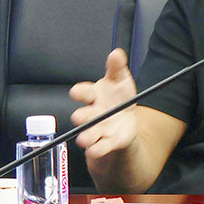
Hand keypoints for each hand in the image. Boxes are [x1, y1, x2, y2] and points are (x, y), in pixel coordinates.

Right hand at [69, 48, 138, 162]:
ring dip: (86, 136)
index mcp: (94, 95)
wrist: (127, 120)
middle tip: (79, 117)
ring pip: (89, 133)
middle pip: (83, 115)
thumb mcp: (120, 80)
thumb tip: (116, 54)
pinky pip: (101, 147)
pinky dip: (98, 149)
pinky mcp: (106, 142)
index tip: (76, 92)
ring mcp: (98, 129)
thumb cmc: (119, 97)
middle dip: (80, 116)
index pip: (83, 92)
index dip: (79, 92)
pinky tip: (95, 149)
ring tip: (85, 138)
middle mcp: (92, 113)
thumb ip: (116, 67)